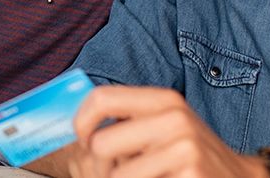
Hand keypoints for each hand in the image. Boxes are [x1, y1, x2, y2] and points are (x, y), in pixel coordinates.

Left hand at [72, 86, 266, 177]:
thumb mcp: (166, 127)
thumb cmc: (192, 155)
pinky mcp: (189, 173)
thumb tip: (77, 130)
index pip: (101, 98)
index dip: (81, 123)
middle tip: (112, 175)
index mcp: (163, 100)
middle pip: (101, 145)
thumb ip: (130, 122)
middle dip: (99, 169)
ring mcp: (184, 147)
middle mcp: (174, 118)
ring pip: (116, 176)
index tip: (84, 142)